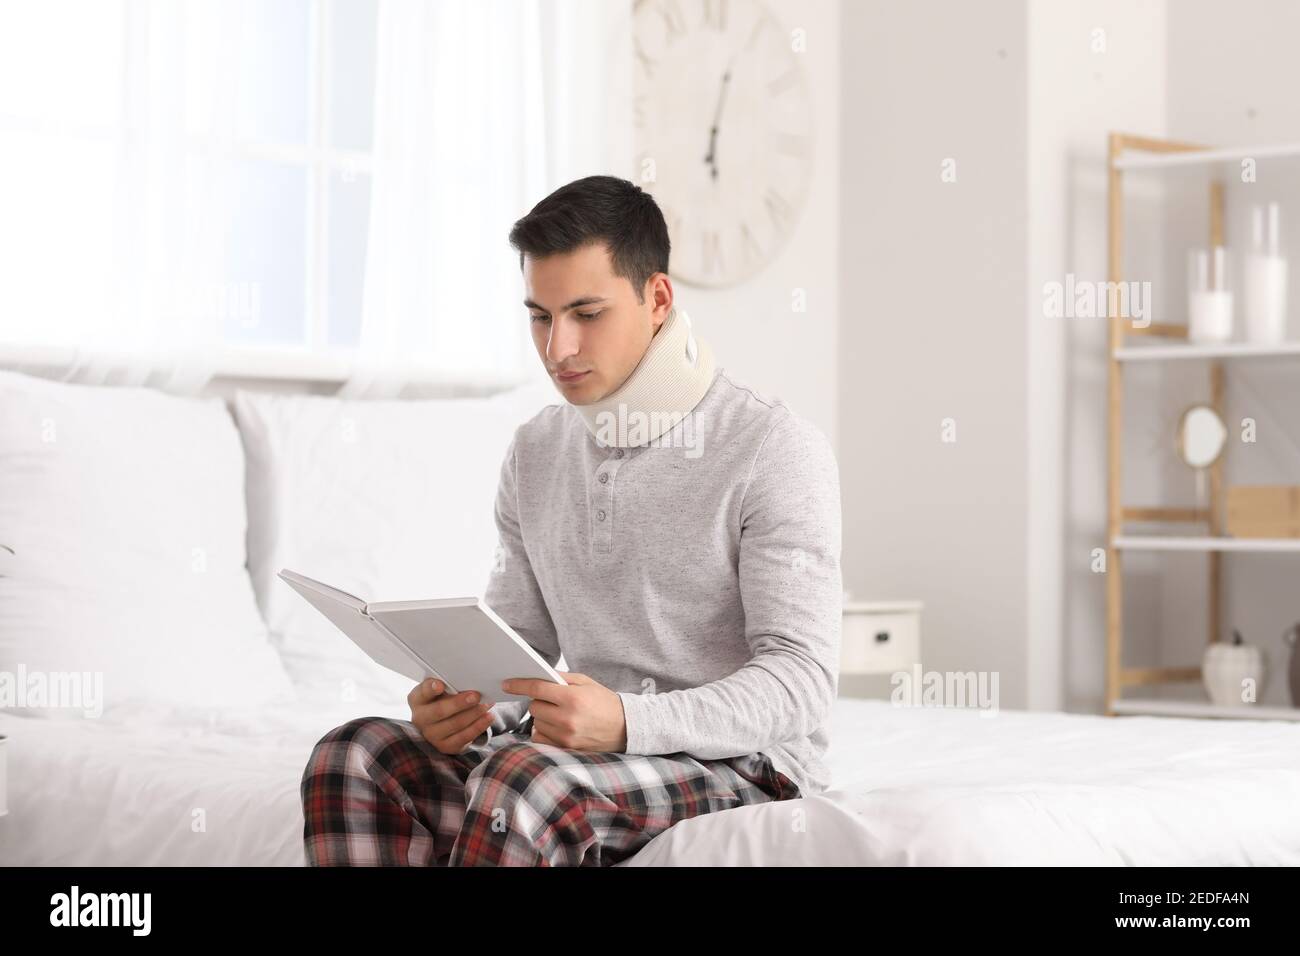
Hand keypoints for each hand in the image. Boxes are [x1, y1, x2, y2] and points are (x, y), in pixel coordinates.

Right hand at [407, 678, 491, 754]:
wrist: (442, 721)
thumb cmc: (443, 699)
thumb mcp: (441, 689)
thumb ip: (448, 684)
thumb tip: (466, 681)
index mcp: (417, 699)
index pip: (422, 692)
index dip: (430, 689)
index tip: (440, 685)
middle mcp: (420, 719)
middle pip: (439, 711)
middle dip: (459, 703)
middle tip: (476, 696)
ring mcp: (431, 735)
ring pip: (455, 724)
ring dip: (473, 713)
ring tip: (487, 704)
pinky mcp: (445, 746)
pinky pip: (464, 737)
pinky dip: (478, 726)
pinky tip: (488, 717)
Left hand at [503, 671, 626, 752]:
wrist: (626, 729)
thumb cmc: (605, 702)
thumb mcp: (586, 683)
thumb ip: (561, 678)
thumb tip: (538, 674)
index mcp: (573, 698)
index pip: (537, 689)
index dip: (519, 685)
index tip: (507, 684)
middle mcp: (567, 719)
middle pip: (534, 707)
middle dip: (539, 701)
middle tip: (552, 700)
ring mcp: (566, 736)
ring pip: (536, 723)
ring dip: (542, 717)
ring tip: (558, 714)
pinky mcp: (565, 749)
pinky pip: (540, 738)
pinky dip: (543, 731)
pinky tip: (556, 727)